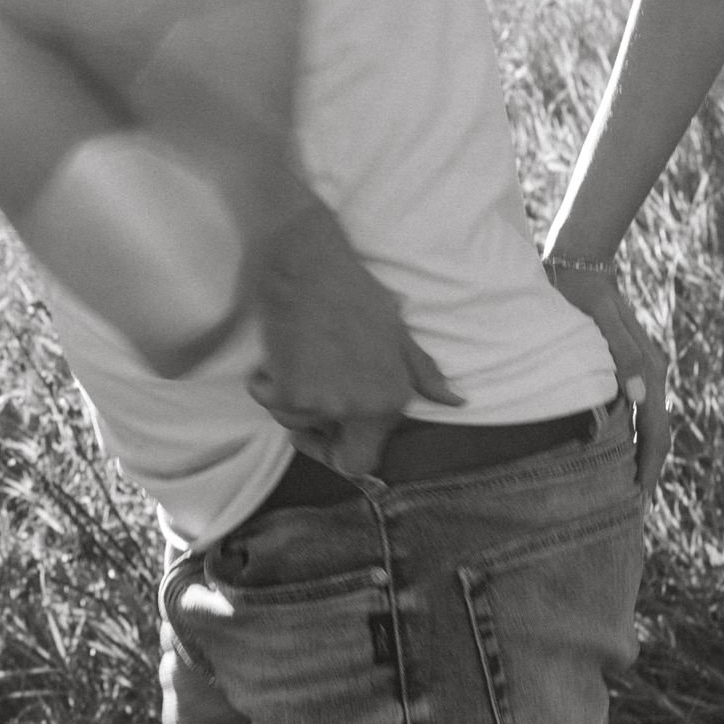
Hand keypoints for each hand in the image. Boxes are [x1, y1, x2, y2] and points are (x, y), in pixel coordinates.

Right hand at [244, 198, 461, 475]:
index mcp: (389, 400)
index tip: (324, 433)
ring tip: (300, 352)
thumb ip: (424, 374)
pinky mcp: (289, 389)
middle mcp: (360, 408)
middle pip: (326, 449)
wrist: (308, 260)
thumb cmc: (353, 291)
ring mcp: (323, 401)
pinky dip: (266, 380)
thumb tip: (457, 401)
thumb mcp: (397, 333)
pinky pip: (269, 400)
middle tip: (306, 387)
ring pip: (293, 420)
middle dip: (311, 432)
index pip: (361, 462)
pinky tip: (280, 347)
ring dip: (288, 395)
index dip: (338, 453)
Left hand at [545, 260, 670, 496]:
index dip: (649, 467)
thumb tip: (639, 398)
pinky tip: (617, 448)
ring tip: (625, 488)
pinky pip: (638, 409)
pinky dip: (633, 434)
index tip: (638, 500)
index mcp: (649, 368)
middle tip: (632, 508)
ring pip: (649, 422)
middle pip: (657, 432)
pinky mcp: (632, 364)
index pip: (655, 430)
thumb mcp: (597, 321)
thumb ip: (622, 355)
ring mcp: (645, 368)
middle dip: (648, 469)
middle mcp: (653, 372)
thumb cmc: (580, 291)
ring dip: (641, 455)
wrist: (582, 259)